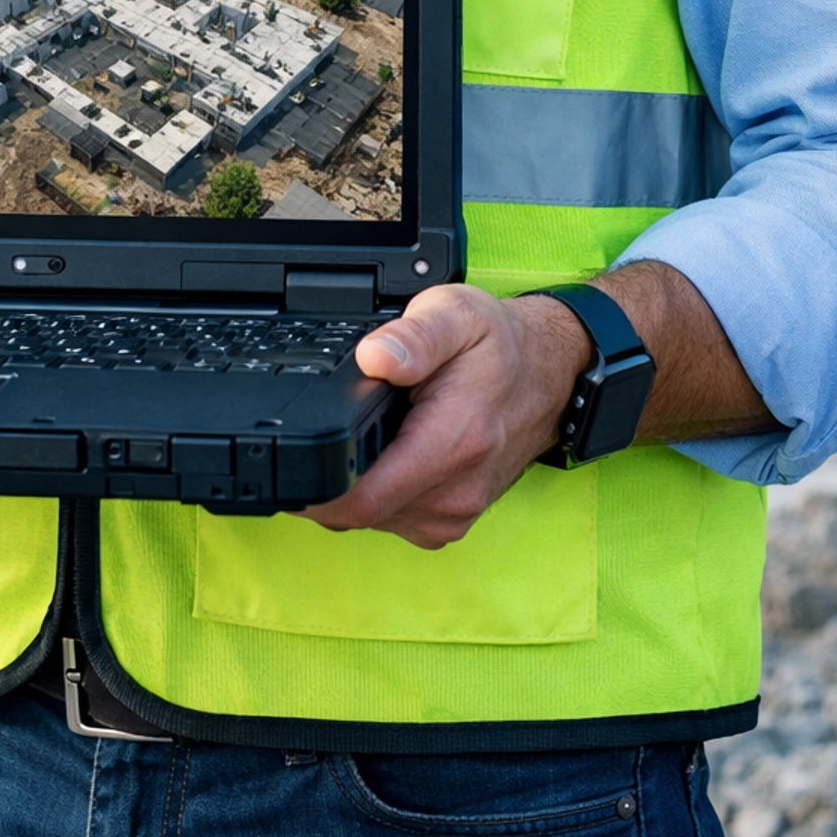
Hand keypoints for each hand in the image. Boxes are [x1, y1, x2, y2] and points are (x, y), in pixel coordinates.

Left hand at [301, 285, 588, 549]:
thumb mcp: (455, 313)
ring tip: (365, 430)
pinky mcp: (446, 523)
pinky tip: (382, 451)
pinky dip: (374, 491)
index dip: (313, 484)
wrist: (545, 376)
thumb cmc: (498, 345)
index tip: (290, 448)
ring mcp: (452, 515)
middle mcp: (453, 495)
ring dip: (351, 483)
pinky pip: (389, 517)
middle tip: (328, 421)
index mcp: (453, 445)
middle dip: (326, 475)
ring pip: (367, 518)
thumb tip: (373, 357)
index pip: (359, 499)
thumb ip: (414, 336)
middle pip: (353, 511)